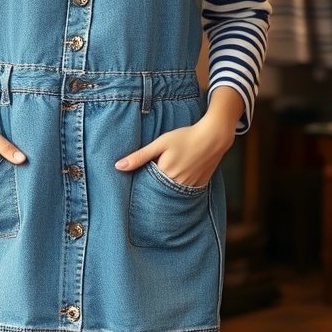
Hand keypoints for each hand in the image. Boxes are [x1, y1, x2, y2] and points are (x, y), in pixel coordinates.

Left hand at [114, 111, 235, 188]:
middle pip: (158, 192)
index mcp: (164, 174)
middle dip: (152, 189)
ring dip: (165, 191)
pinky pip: (184, 193)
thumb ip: (139, 156)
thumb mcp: (160, 143)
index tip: (136, 182)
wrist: (213, 137)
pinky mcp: (199, 186)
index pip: (146, 186)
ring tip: (165, 180)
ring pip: (171, 194)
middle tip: (151, 182)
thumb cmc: (185, 137)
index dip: (140, 184)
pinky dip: (179, 190)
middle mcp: (177, 185)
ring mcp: (189, 187)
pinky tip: (178, 181)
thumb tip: (118, 167)